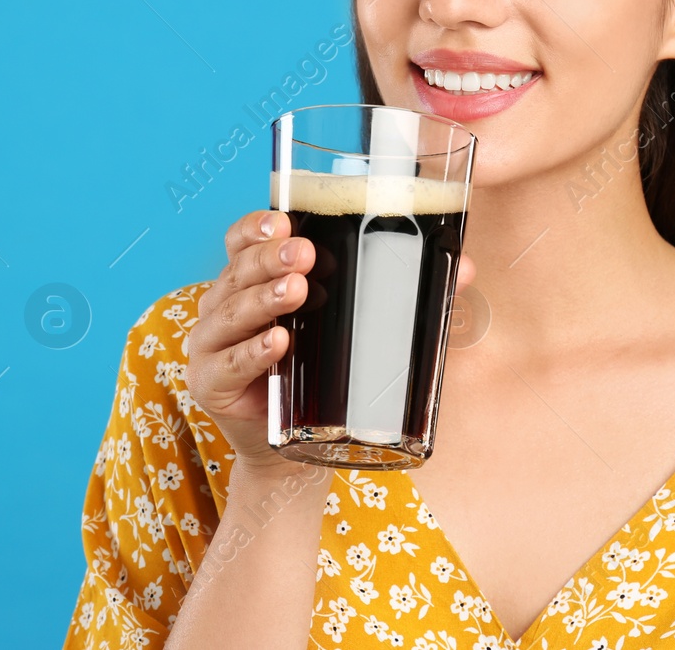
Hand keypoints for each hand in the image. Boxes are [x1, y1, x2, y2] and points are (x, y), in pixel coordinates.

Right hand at [187, 210, 475, 473]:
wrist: (297, 453)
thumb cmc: (325, 374)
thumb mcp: (359, 327)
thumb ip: (407, 295)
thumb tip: (463, 268)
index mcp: (252, 280)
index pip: (242, 241)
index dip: (255, 227)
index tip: (281, 220)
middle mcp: (224, 305)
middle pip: (238, 270)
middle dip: (269, 259)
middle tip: (304, 255)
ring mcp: (211, 345)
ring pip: (231, 312)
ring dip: (263, 298)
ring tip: (297, 290)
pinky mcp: (211, 385)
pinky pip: (228, 363)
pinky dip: (253, 351)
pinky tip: (278, 342)